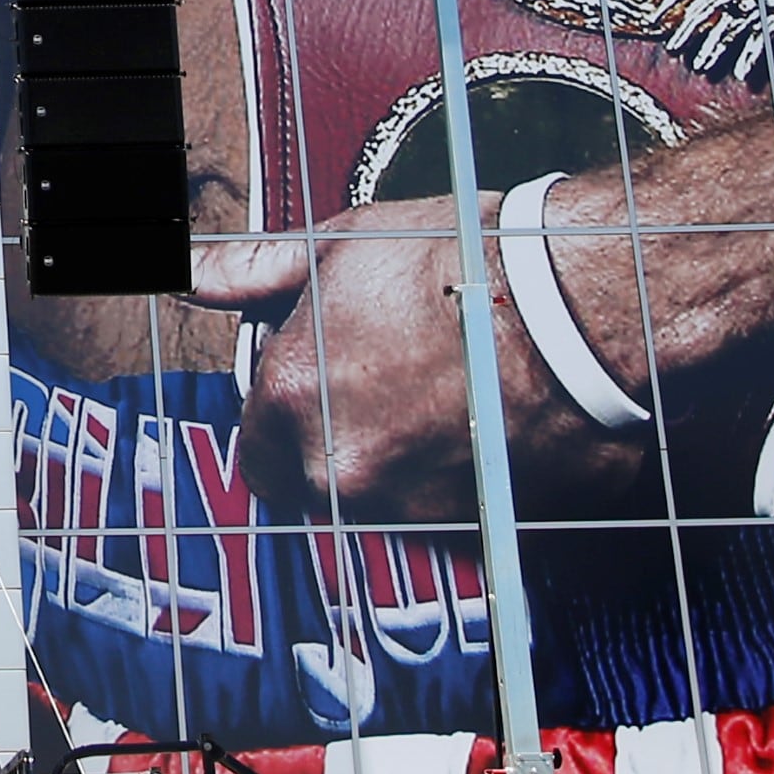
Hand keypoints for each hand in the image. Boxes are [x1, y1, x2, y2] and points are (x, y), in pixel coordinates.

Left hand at [196, 199, 665, 523]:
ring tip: (442, 392)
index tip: (320, 380)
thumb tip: (188, 272)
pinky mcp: (476, 527)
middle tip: (381, 385)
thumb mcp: (340, 245)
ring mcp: (413, 510)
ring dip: (395, 462)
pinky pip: (443, 515)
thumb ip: (251, 275)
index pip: (255, 446)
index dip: (285, 411)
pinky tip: (479, 422)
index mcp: (296, 403)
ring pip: (377, 502)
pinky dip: (452, 479)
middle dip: (331, 444)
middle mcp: (345, 471)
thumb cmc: (468, 261)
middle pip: (310, 483)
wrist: (584, 305)